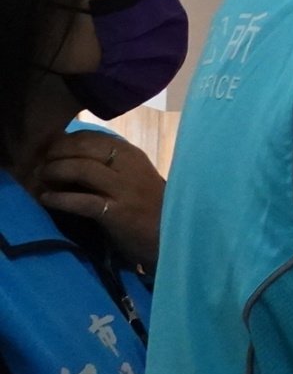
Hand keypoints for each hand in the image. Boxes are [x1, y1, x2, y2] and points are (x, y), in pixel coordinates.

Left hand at [38, 130, 165, 272]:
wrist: (170, 236)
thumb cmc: (148, 207)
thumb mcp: (133, 177)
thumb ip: (110, 164)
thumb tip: (71, 154)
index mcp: (133, 156)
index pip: (95, 137)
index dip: (67, 140)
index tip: (51, 149)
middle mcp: (130, 168)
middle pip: (85, 148)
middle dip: (57, 153)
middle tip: (41, 163)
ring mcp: (125, 191)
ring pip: (83, 169)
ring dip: (56, 171)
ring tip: (42, 178)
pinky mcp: (118, 214)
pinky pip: (83, 202)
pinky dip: (61, 199)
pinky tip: (47, 199)